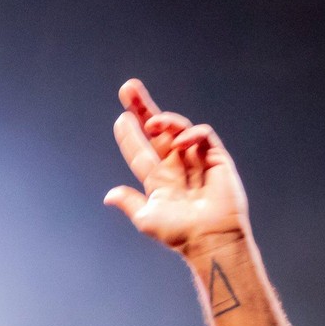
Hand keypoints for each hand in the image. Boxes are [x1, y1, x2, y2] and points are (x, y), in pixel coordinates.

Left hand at [103, 79, 249, 256]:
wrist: (209, 237)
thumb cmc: (179, 234)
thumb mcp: (147, 218)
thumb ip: (129, 202)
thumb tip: (109, 196)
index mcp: (158, 179)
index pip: (140, 150)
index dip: (129, 134)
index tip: (119, 119)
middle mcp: (176, 165)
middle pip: (157, 130)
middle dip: (142, 108)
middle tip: (127, 88)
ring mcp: (195, 159)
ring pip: (178, 129)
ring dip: (165, 120)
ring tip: (153, 122)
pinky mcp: (216, 158)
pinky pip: (202, 135)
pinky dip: (192, 133)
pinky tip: (181, 141)